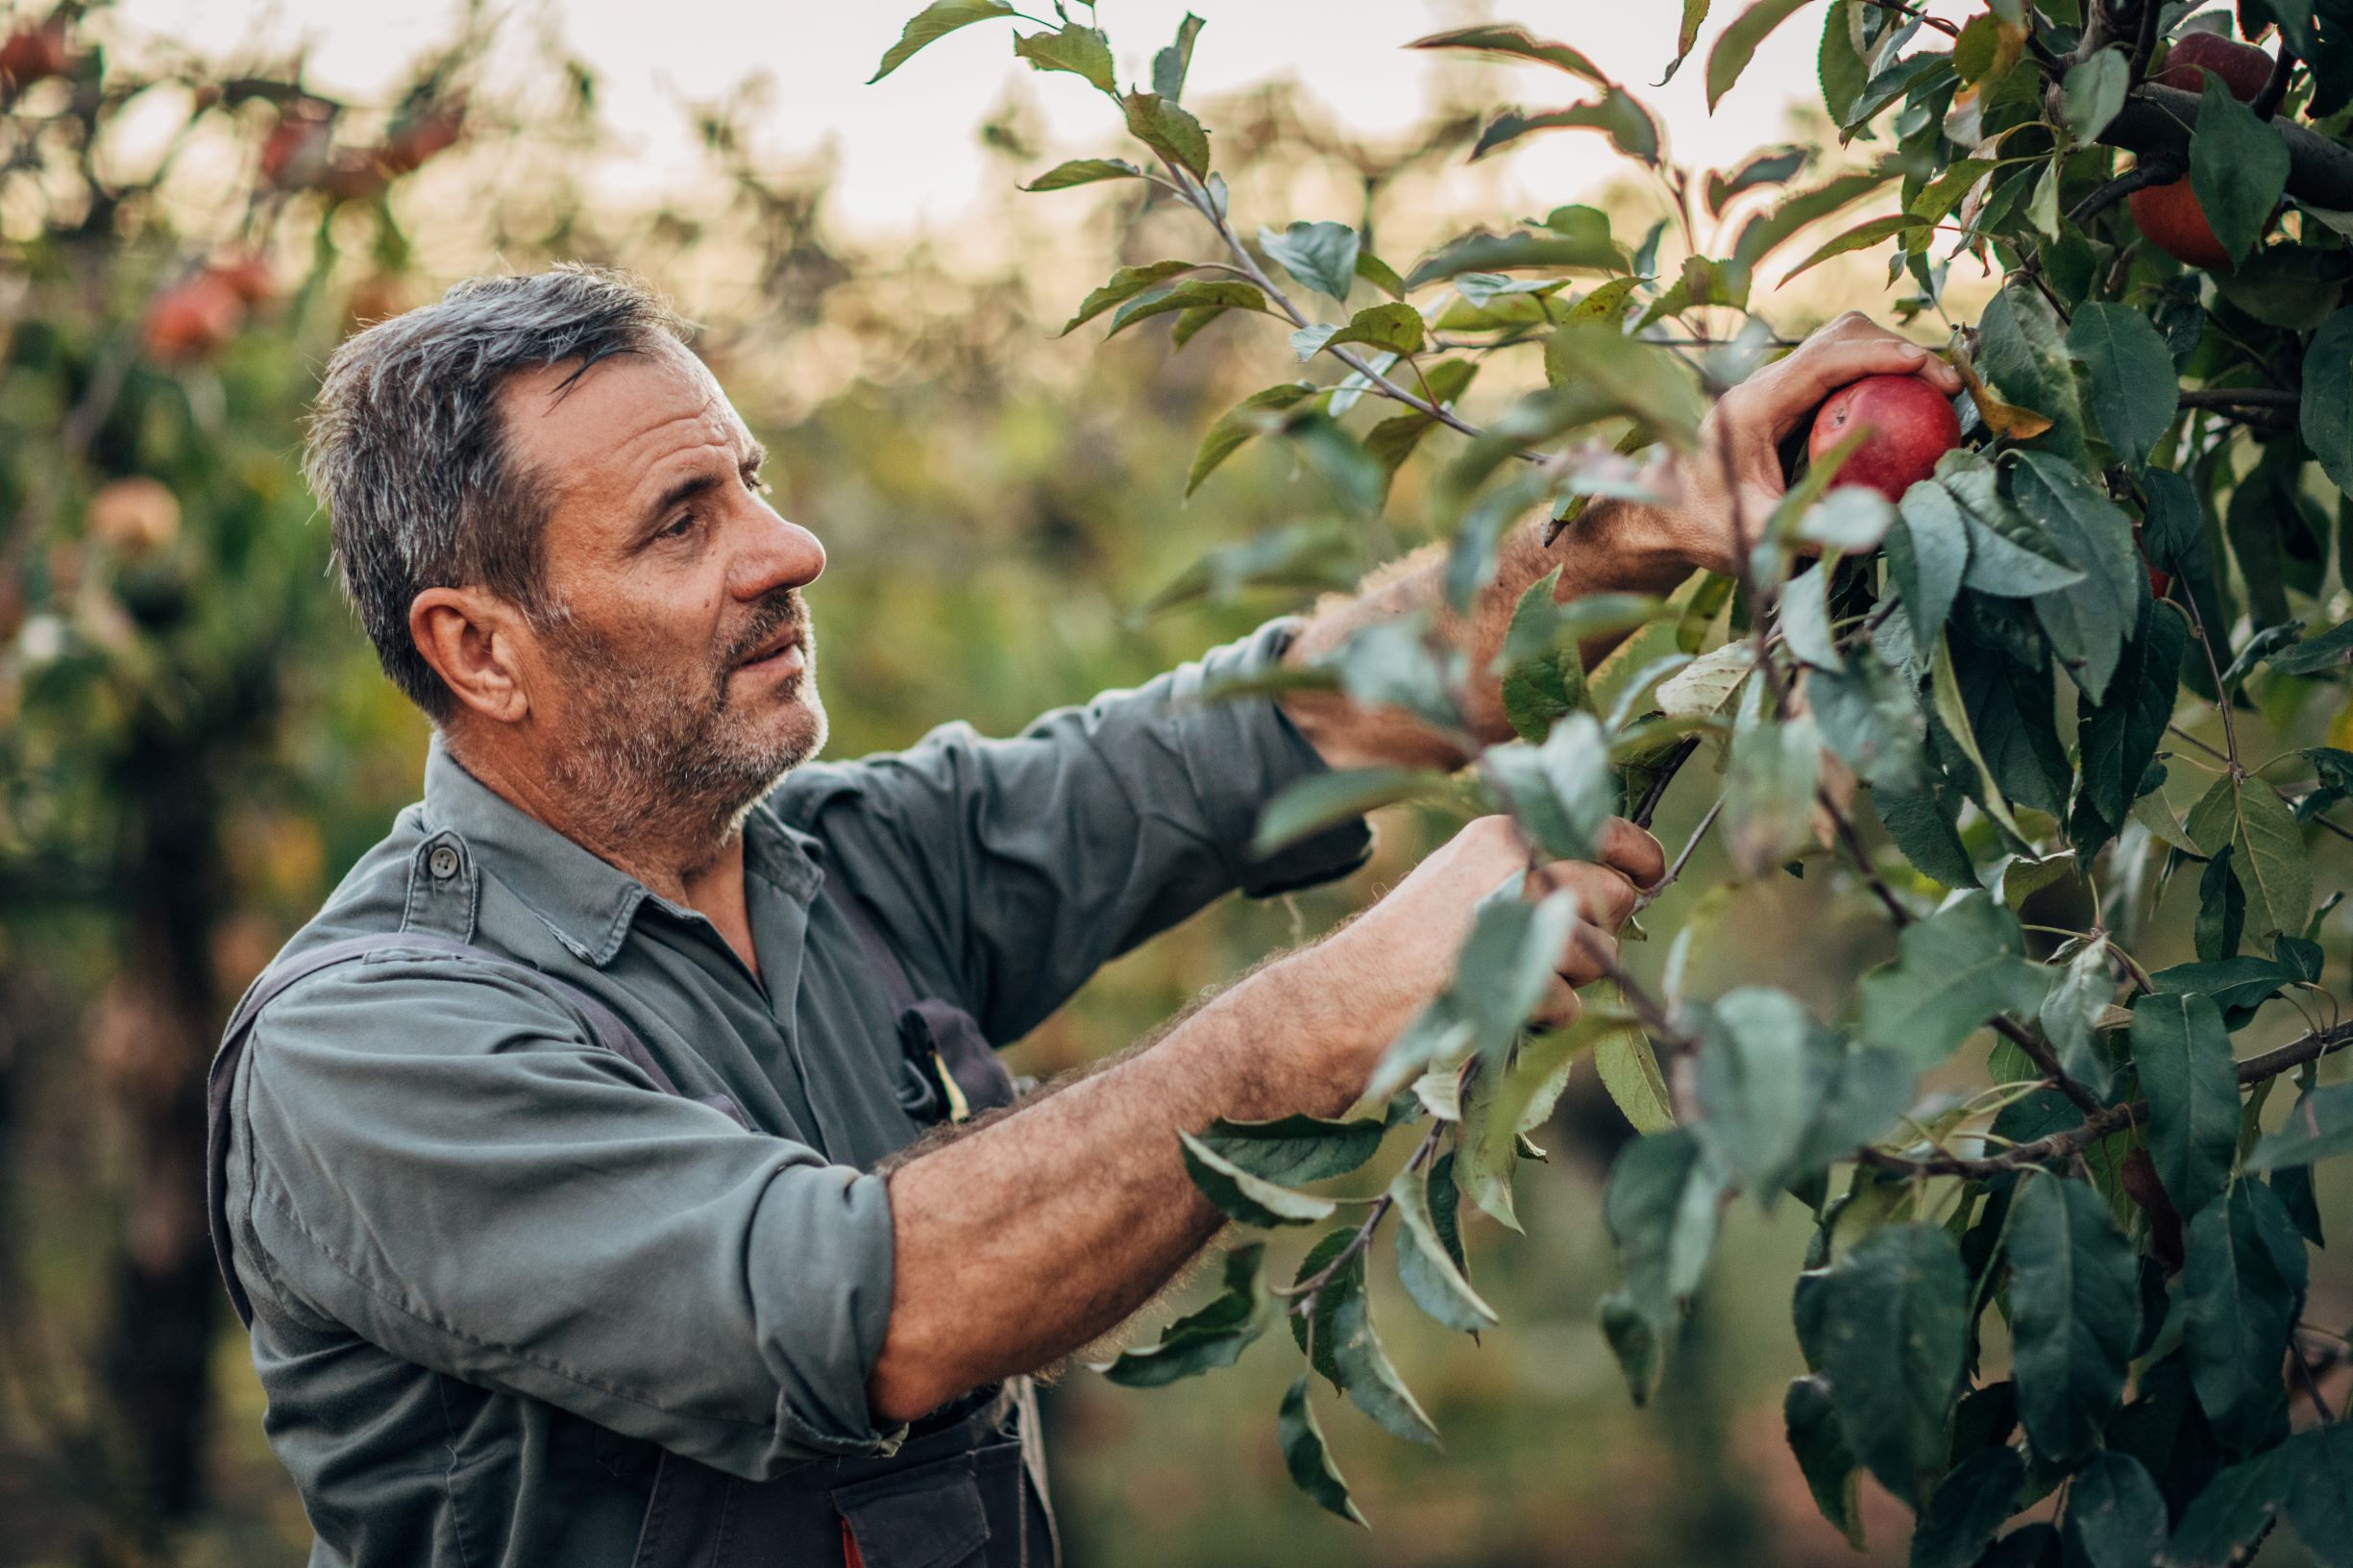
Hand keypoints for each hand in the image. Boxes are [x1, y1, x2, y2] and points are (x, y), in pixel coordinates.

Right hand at [1329, 814, 1665, 1050]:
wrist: (1344, 1000)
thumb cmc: (1406, 946)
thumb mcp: (1464, 878)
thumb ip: (1530, 869)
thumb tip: (1618, 883)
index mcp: (1503, 832)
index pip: (1607, 829)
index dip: (1639, 857)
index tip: (1647, 876)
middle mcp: (1517, 863)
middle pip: (1616, 896)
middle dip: (1599, 931)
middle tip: (1550, 952)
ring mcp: (1518, 919)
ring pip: (1602, 955)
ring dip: (1570, 980)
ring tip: (1507, 979)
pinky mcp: (1517, 975)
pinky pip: (1571, 1005)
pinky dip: (1542, 1018)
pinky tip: (1495, 1006)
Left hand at [1633, 312, 1965, 576]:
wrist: (1662, 517)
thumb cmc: (1701, 526)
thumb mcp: (1753, 535)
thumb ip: (1805, 531)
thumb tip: (1870, 534)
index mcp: (1751, 405)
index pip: (1821, 361)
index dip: (1876, 355)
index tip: (1924, 366)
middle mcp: (1764, 384)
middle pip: (1839, 338)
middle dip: (1897, 349)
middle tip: (1947, 387)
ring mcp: (1778, 388)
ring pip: (1842, 346)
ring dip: (1892, 358)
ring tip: (1940, 392)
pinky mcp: (1790, 400)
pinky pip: (1842, 372)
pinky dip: (1881, 377)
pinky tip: (1914, 405)